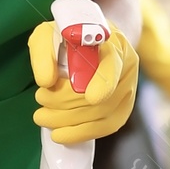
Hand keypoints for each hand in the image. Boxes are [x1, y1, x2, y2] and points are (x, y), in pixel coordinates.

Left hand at [30, 18, 138, 144]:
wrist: (87, 40)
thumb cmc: (66, 36)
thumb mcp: (47, 34)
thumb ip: (43, 54)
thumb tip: (45, 81)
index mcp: (113, 42)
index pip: (113, 64)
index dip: (103, 83)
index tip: (90, 97)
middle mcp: (127, 66)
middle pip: (104, 96)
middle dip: (67, 105)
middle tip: (40, 100)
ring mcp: (129, 88)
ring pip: (104, 115)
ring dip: (71, 122)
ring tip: (43, 118)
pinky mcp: (123, 107)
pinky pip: (108, 126)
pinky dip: (83, 133)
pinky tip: (62, 134)